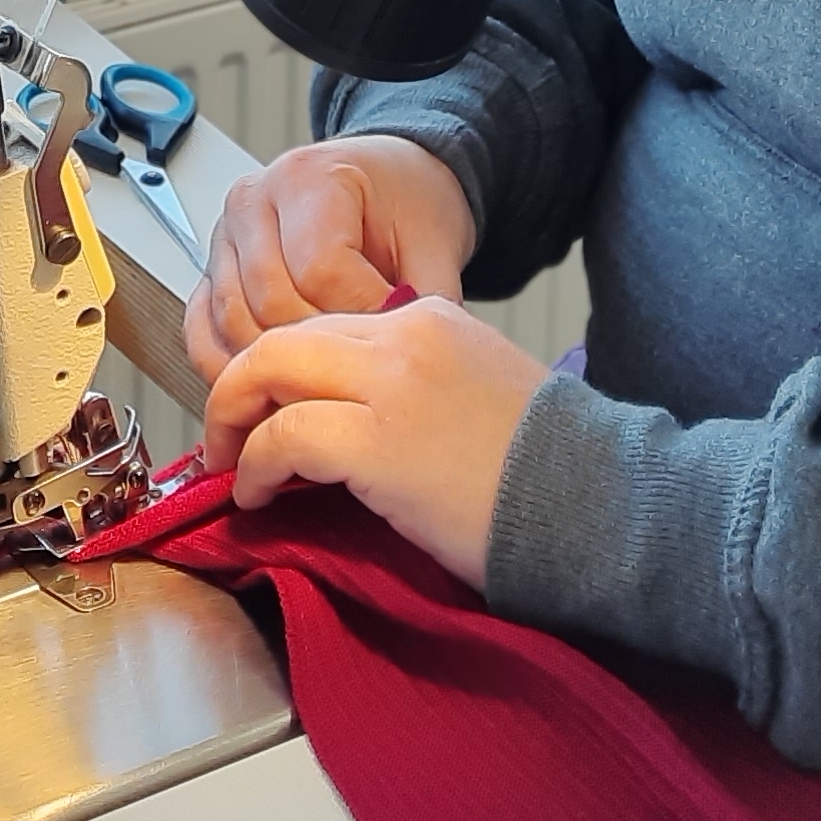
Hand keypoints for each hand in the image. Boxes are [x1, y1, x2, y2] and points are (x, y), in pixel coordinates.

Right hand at [184, 135, 475, 381]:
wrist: (387, 182)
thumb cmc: (405, 203)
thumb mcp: (434, 241)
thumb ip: (422, 300)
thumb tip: (403, 361)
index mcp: (311, 177)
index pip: (319, 269)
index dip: (357, 316)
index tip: (388, 339)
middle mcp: (256, 199)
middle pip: (269, 300)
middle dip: (316, 348)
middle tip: (357, 371)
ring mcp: (226, 234)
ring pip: (231, 321)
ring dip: (273, 364)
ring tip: (321, 387)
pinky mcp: (212, 268)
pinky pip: (201, 328)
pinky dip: (229, 365)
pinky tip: (271, 382)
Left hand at [199, 295, 549, 587]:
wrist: (598, 503)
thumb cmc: (547, 468)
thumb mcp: (478, 393)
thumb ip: (415, 386)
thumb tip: (349, 428)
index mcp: (430, 318)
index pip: (324, 326)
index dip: (280, 372)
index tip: (263, 413)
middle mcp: (404, 335)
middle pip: (282, 337)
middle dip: (236, 386)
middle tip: (222, 435)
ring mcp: (390, 384)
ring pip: (269, 370)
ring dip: (232, 423)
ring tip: (230, 469)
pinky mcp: (378, 442)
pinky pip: (284, 437)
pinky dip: (255, 466)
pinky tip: (258, 497)